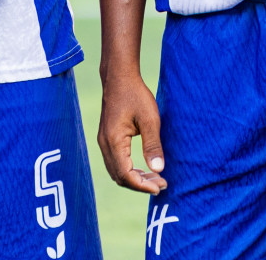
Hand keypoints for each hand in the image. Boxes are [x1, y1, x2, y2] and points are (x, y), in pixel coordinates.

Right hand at [97, 69, 166, 193]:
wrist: (119, 77)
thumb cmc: (136, 95)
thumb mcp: (150, 119)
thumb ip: (153, 145)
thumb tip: (158, 169)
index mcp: (114, 141)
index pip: (126, 174)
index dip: (143, 185)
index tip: (160, 187)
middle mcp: (105, 145)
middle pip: (120, 177)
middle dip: (140, 184)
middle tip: (161, 185)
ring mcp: (103, 142)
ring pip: (117, 171)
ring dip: (135, 178)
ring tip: (156, 179)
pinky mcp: (107, 139)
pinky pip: (116, 162)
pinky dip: (129, 170)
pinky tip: (144, 169)